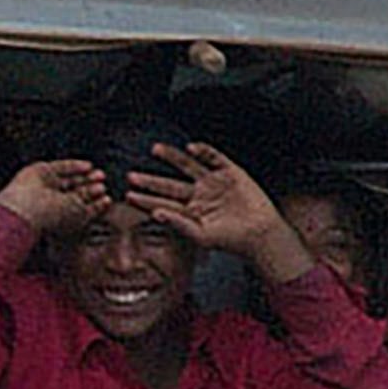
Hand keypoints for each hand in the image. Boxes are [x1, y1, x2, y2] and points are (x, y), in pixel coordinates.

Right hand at [0, 158, 108, 237]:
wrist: (27, 207)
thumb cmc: (54, 216)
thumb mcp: (79, 213)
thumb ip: (94, 207)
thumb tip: (107, 200)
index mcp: (60, 217)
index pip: (80, 207)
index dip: (94, 202)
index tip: (107, 198)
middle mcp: (52, 202)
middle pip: (76, 191)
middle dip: (91, 186)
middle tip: (103, 181)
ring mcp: (46, 186)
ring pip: (70, 179)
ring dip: (85, 176)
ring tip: (100, 175)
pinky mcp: (41, 172)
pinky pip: (61, 167)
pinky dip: (75, 166)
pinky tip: (88, 166)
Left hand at [126, 140, 305, 278]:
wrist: (260, 234)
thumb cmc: (230, 240)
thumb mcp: (201, 236)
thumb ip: (178, 224)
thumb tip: (155, 214)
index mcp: (189, 211)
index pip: (162, 203)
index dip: (145, 199)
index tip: (127, 195)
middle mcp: (198, 194)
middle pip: (169, 184)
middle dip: (150, 180)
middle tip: (130, 176)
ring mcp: (213, 182)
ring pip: (188, 166)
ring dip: (172, 157)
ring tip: (154, 149)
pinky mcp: (230, 172)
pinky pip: (214, 159)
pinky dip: (204, 152)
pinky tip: (191, 148)